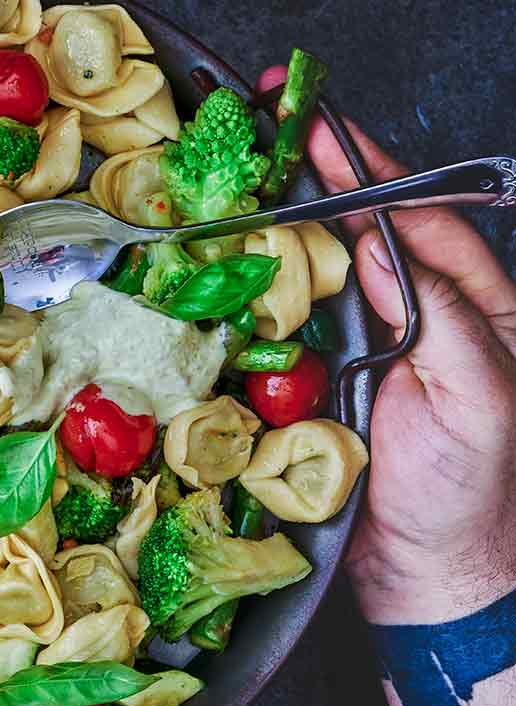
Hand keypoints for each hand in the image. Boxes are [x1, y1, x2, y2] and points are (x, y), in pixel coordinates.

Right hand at [261, 69, 515, 624]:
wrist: (426, 582)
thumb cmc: (471, 496)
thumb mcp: (481, 401)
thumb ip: (443, 320)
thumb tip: (384, 249)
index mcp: (478, 309)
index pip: (423, 218)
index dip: (374, 171)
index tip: (324, 130)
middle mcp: (420, 316)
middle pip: (366, 227)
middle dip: (320, 175)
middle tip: (270, 123)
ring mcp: (366, 348)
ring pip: (320, 269)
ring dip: (280, 224)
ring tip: (238, 174)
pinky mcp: (319, 385)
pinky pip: (283, 326)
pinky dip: (253, 291)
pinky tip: (224, 262)